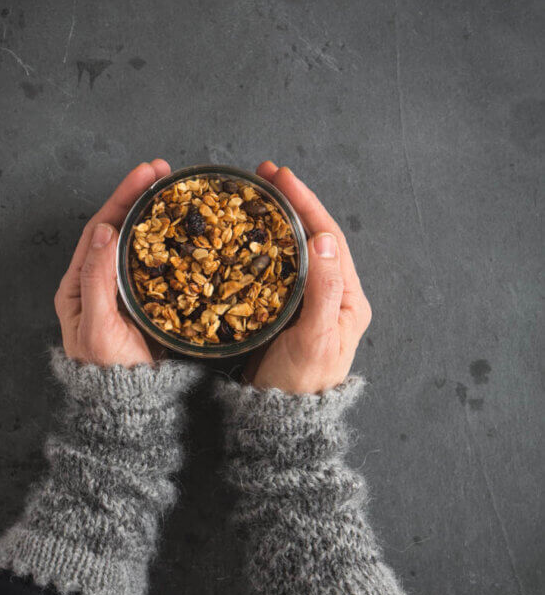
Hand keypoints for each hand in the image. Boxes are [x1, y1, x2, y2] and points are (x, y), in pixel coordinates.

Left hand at [55, 159, 170, 366]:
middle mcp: (98, 284)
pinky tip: (186, 232)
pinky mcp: (147, 304)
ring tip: (176, 192)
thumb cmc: (108, 374)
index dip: (122, 198)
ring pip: (138, 245)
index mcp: (78, 286)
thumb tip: (102, 230)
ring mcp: (123, 293)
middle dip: (140, 197)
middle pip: (118, 229)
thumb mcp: (98, 328)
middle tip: (165, 172)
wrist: (128, 409)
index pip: (99, 230)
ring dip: (155, 217)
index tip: (145, 174)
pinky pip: (157, 266)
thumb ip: (97, 280)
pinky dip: (170, 245)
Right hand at [242, 162, 371, 393]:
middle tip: (264, 174)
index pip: (330, 237)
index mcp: (349, 298)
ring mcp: (307, 302)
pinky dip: (262, 245)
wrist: (281, 420)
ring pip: (294, 249)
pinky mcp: (284, 310)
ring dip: (276, 220)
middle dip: (291, 203)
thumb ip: (323, 290)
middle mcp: (332, 294)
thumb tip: (325, 238)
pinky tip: (245, 233)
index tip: (282, 178)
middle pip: (313, 236)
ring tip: (254, 194)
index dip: (306, 204)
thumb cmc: (301, 385)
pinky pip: (276, 268)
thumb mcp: (315, 338)